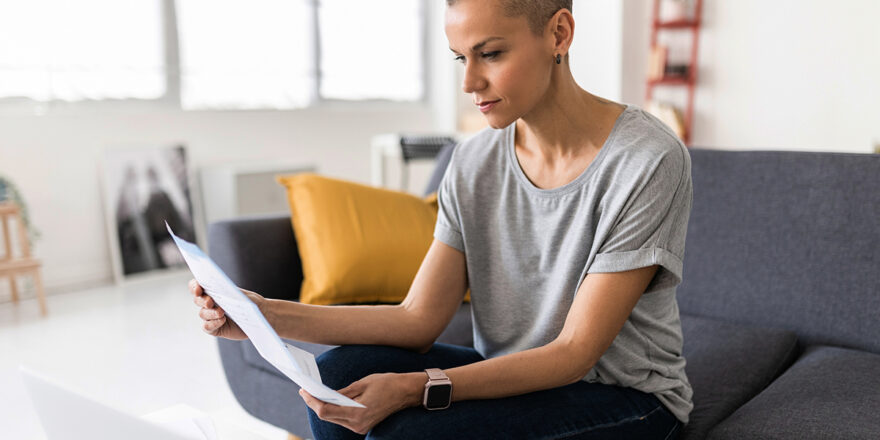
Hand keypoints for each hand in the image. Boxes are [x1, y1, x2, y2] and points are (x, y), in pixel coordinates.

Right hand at [189, 278, 268, 339]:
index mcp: (213, 290)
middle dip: (202, 300)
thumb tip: (223, 292)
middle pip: (198, 300)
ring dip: (210, 313)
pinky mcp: (215, 328)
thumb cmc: (252, 302)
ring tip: (221, 312)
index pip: (197, 286)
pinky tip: (222, 320)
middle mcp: (209, 303)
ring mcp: (211, 316)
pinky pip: (207, 327)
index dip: (194, 286)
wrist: (260, 317)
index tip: (198, 289)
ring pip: (202, 313)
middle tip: (210, 302)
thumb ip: (234, 293)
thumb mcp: (245, 294)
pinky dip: (213, 323)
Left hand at [300, 372, 423, 434]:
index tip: (303, 391)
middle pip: (327, 416)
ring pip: (333, 419)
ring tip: (313, 394)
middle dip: (314, 404)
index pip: (325, 411)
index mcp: (357, 413)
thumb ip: (342, 392)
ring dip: (322, 407)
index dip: (312, 401)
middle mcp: (357, 424)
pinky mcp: (362, 426)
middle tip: (305, 391)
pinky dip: (333, 410)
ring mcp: (360, 427)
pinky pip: (342, 419)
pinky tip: (327, 401)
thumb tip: (324, 395)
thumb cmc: (386, 384)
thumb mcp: (362, 383)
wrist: (406, 392)